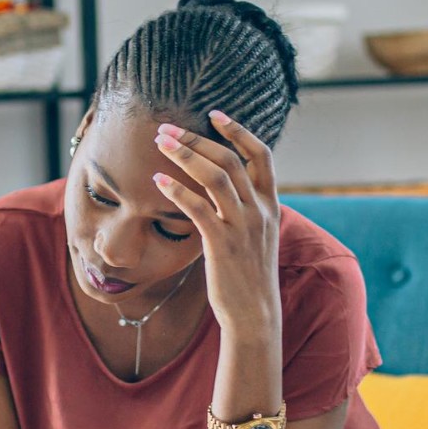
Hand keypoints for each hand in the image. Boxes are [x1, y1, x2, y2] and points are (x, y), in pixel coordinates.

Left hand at [154, 112, 280, 335]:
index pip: (261, 155)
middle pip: (230, 159)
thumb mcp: (255, 236)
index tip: (215, 114)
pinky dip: (176, 190)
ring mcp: (242, 226)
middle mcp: (259, 210)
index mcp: (269, 205)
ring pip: (215, 176)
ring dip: (184, 155)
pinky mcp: (222, 244)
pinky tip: (158, 181)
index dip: (239, 130)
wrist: (254, 314)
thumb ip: (243, 209)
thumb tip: (221, 188)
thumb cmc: (248, 275)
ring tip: (159, 143)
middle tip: (167, 128)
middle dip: (196, 139)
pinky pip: (197, 208)